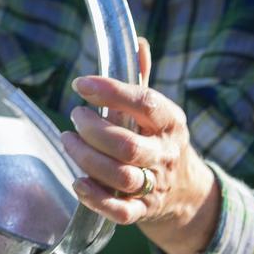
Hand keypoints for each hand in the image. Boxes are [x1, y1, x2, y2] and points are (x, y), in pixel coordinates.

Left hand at [60, 39, 220, 253]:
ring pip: (120, 176)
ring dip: (87, 159)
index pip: (145, 103)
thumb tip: (137, 42)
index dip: (111, 92)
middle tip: (75, 117)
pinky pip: (120, 211)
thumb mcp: (158, 111)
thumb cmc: (158, 141)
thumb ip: (142, 79)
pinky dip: (96, 199)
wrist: (185, 192)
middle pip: (127, 145)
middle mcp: (165, 155)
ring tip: (68, 141)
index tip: (81, 85)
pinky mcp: (143, 210)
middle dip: (92, 130)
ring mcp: (155, 185)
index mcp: (170, 122)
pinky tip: (78, 182)